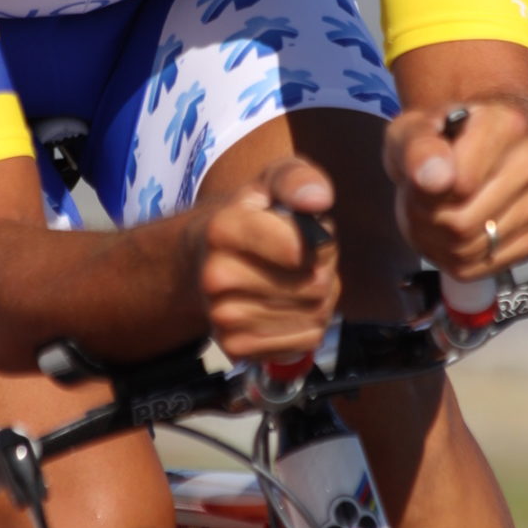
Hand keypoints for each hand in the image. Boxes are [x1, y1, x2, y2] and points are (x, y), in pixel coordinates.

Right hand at [199, 158, 339, 361]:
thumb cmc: (248, 217)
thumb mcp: (270, 182)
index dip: (321, 240)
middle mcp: (216, 277)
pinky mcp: (237, 347)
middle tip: (309, 255)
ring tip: (300, 276)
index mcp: (223, 229)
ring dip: (322, 295)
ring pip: (315, 314)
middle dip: (325, 267)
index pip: (298, 249)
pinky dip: (311, 321)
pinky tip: (293, 303)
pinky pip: (306, 339)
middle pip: (313, 284)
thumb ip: (297, 179)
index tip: (312, 232)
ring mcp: (223, 317)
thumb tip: (318, 199)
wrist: (201, 261)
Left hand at [384, 100, 527, 279]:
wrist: (474, 138)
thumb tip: (433, 179)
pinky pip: (483, 267)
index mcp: (506, 125)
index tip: (416, 178)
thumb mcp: (413, 128)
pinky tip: (449, 232)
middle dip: (424, 219)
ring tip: (431, 212)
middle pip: (461, 224)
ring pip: (469, 250)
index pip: (458, 186)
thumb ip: (418, 149)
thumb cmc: (441, 133)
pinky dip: (455, 258)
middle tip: (418, 199)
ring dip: (434, 241)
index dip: (423, 192)